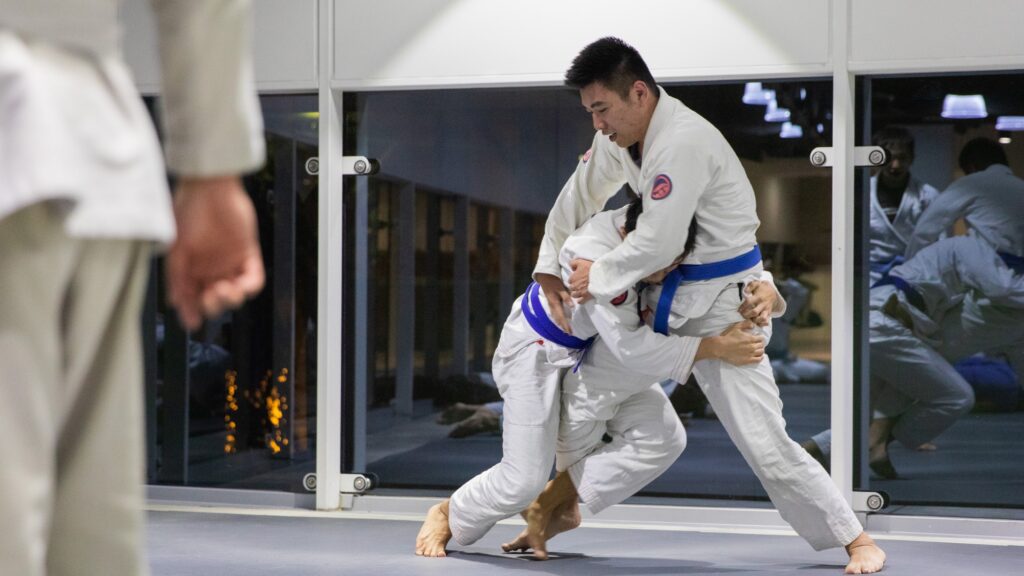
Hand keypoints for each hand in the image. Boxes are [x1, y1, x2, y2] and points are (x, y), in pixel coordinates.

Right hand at [166, 176, 264, 330]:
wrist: (209, 189)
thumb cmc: (187, 212)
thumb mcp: (174, 249)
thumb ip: (176, 277)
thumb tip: (175, 303)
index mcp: (191, 269)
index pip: (193, 299)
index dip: (192, 312)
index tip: (192, 322)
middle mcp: (211, 269)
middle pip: (215, 300)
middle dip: (213, 306)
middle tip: (209, 298)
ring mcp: (230, 263)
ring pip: (235, 294)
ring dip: (230, 299)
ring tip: (224, 289)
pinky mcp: (248, 254)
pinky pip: (254, 279)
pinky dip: (249, 287)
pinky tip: (240, 286)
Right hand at [535, 273, 572, 332]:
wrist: (544, 276)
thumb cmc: (553, 281)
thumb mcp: (560, 288)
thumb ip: (566, 297)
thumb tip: (572, 307)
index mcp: (554, 303)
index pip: (561, 317)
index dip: (565, 325)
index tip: (569, 331)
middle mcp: (552, 305)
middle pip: (558, 319)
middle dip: (563, 326)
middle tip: (569, 333)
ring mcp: (550, 303)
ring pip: (555, 316)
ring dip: (560, 323)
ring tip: (565, 328)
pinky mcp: (550, 301)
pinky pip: (554, 313)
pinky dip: (558, 318)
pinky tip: (560, 319)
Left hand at [568, 259, 592, 301]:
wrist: (601, 276)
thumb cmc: (591, 268)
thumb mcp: (581, 262)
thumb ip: (573, 263)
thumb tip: (571, 267)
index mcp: (573, 278)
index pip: (570, 280)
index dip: (574, 279)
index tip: (578, 278)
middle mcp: (575, 286)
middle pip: (571, 288)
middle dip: (574, 286)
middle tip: (580, 284)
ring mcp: (580, 292)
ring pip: (574, 295)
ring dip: (576, 293)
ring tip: (581, 291)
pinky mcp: (586, 297)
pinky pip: (580, 301)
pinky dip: (580, 300)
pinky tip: (583, 298)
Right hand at [709, 320, 764, 364]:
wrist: (720, 347)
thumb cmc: (727, 337)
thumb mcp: (736, 327)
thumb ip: (746, 324)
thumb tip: (753, 325)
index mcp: (750, 338)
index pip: (761, 338)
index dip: (759, 337)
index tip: (757, 337)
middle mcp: (752, 347)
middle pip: (762, 345)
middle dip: (760, 343)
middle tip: (756, 343)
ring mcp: (750, 354)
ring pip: (761, 352)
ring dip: (760, 350)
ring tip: (757, 349)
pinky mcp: (747, 361)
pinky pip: (758, 360)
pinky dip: (760, 357)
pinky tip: (759, 356)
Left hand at [739, 280, 776, 326]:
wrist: (773, 292)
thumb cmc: (762, 288)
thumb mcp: (757, 283)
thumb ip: (750, 286)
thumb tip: (745, 291)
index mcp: (759, 297)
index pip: (749, 302)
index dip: (742, 307)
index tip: (738, 310)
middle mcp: (763, 304)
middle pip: (754, 312)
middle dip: (747, 315)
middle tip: (742, 316)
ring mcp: (767, 309)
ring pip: (762, 318)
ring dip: (754, 320)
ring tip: (749, 320)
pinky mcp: (769, 313)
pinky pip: (766, 321)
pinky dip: (761, 324)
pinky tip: (756, 323)